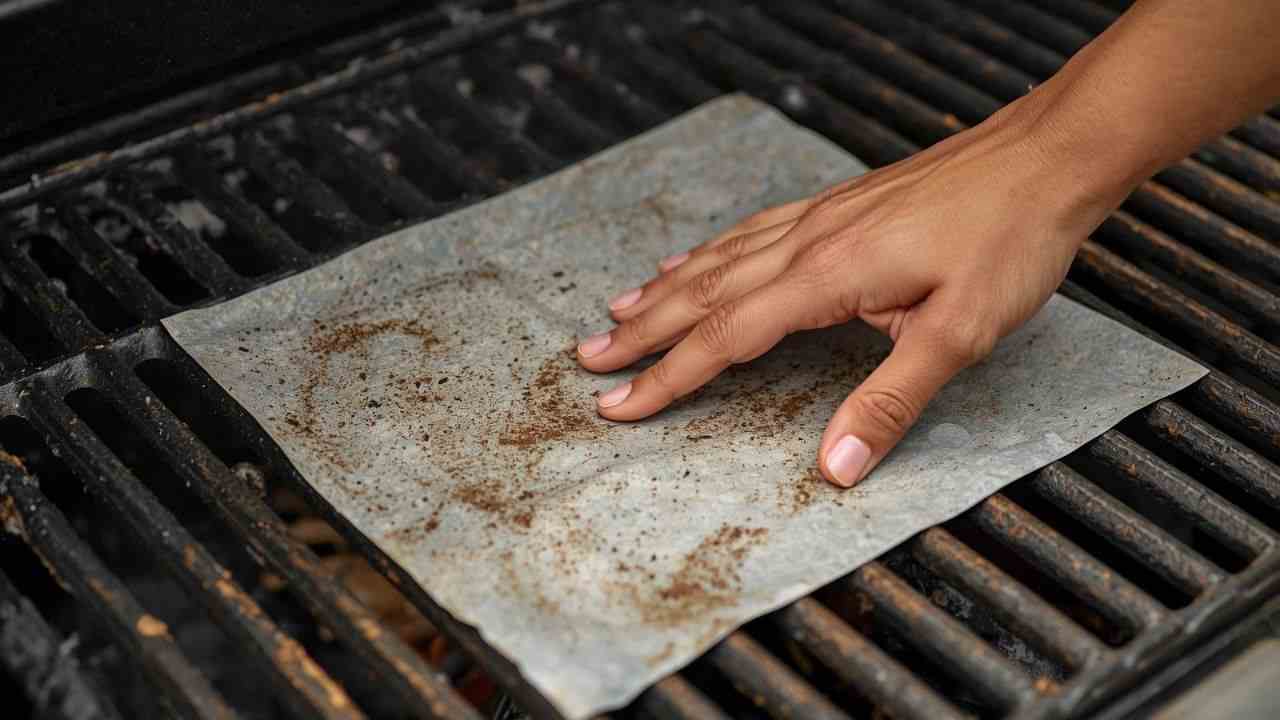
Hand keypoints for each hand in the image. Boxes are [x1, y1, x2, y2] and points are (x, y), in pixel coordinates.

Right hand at [575, 96, 1126, 486]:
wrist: (1045, 157)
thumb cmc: (1009, 240)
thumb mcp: (960, 335)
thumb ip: (889, 402)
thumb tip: (834, 469)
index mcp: (826, 277)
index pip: (725, 338)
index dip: (667, 378)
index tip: (619, 406)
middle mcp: (808, 241)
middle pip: (702, 293)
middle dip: (642, 333)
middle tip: (588, 361)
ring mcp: (819, 216)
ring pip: (719, 258)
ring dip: (663, 290)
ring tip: (617, 312)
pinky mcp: (837, 205)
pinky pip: (750, 231)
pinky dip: (708, 252)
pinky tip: (694, 257)